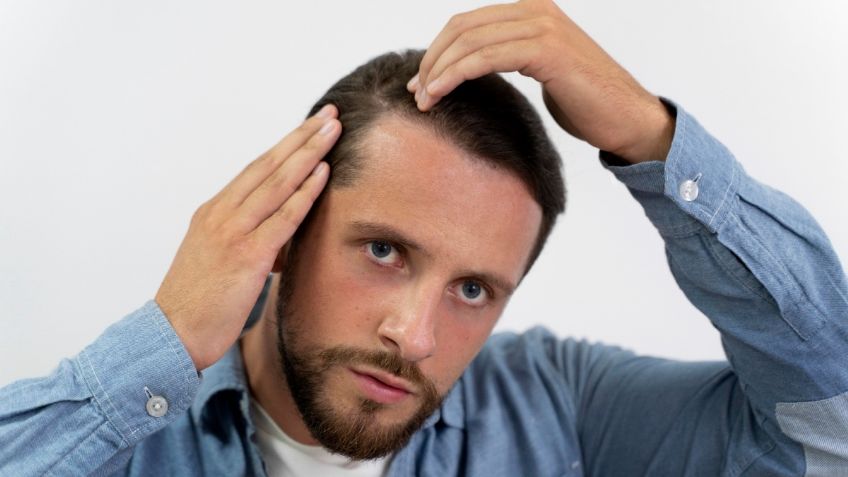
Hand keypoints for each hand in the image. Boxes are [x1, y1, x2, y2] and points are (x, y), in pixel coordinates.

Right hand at [154, 105, 339, 369]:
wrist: (170, 336)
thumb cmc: (197, 305)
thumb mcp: (222, 262)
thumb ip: (250, 243)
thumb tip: (283, 242)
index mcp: (213, 213)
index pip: (256, 170)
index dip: (285, 146)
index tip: (309, 127)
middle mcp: (221, 214)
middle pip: (268, 165)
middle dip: (301, 136)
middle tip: (328, 113)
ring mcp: (232, 232)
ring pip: (277, 182)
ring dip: (308, 152)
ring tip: (332, 129)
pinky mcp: (246, 256)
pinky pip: (282, 217)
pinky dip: (304, 192)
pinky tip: (323, 173)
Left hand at [408, 0, 673, 163]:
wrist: (626, 118)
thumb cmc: (586, 102)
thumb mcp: (541, 69)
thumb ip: (511, 56)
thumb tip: (472, 65)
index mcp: (532, 11)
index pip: (467, 23)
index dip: (438, 51)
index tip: (421, 81)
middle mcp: (536, 10)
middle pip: (462, 28)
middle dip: (432, 61)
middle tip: (416, 93)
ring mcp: (542, 26)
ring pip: (469, 42)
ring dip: (438, 72)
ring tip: (424, 101)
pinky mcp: (546, 49)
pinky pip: (485, 57)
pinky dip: (455, 75)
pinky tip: (440, 94)